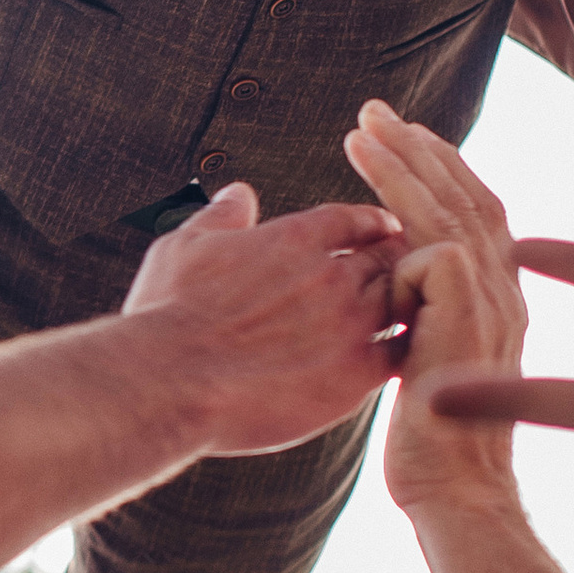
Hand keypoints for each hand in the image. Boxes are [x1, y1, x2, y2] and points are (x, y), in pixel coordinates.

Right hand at [123, 188, 399, 458]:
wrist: (169, 379)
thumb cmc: (168, 312)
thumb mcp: (186, 245)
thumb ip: (221, 216)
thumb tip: (238, 193)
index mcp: (297, 238)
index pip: (355, 219)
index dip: (370, 224)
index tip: (379, 231)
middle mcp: (333, 275)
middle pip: (390, 255)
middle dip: (395, 261)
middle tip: (398, 273)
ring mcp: (349, 326)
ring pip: (403, 301)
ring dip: (403, 304)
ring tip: (404, 312)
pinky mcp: (354, 376)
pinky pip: (402, 354)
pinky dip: (405, 350)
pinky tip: (401, 356)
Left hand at [341, 103, 525, 514]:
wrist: (455, 488)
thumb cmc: (435, 441)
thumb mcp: (428, 365)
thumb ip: (421, 319)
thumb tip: (388, 287)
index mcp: (498, 300)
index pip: (476, 216)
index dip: (443, 173)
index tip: (405, 140)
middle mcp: (504, 291)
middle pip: (468, 195)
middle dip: (422, 149)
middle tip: (374, 112)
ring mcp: (491, 299)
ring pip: (446, 208)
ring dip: (401, 164)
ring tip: (360, 130)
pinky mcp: (464, 310)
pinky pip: (431, 243)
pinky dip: (400, 212)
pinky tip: (361, 195)